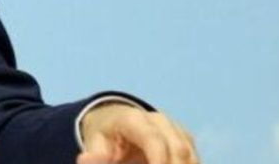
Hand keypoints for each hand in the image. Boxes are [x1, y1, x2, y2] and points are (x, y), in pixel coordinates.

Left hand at [78, 102, 197, 163]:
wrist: (115, 120)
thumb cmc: (104, 134)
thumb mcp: (94, 142)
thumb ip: (94, 155)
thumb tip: (85, 161)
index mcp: (133, 119)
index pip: (153, 140)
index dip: (159, 161)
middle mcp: (159, 121)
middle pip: (178, 149)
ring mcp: (175, 129)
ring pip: (190, 155)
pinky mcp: (185, 140)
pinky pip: (193, 159)